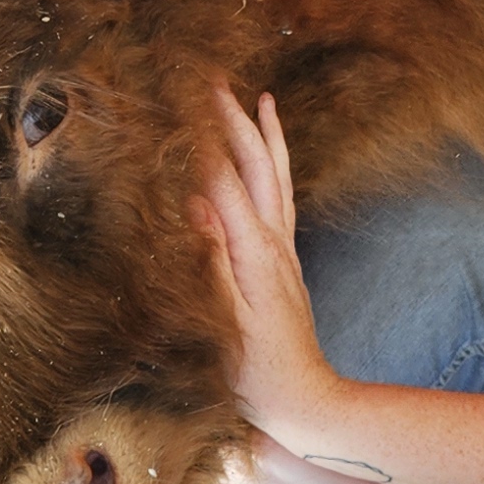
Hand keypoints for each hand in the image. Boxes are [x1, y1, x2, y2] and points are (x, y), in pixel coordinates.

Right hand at [193, 87, 349, 442]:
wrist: (304, 401)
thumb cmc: (255, 373)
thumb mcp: (223, 322)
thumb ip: (211, 262)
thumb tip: (195, 205)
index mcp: (255, 254)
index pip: (225, 181)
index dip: (202, 139)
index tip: (180, 102)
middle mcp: (275, 244)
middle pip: (258, 167)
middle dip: (235, 121)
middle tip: (212, 82)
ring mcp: (284, 250)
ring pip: (276, 178)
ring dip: (262, 136)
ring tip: (253, 98)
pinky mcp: (283, 261)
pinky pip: (280, 198)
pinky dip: (273, 167)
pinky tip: (265, 156)